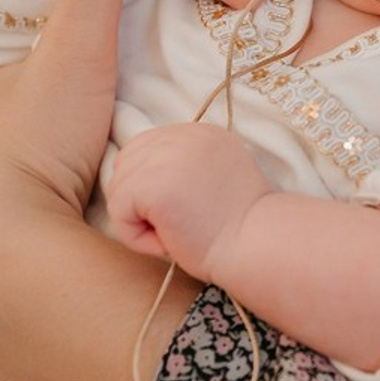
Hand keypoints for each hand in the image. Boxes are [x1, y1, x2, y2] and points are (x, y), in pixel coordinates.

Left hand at [106, 122, 272, 280]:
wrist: (260, 247)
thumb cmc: (242, 229)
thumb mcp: (218, 180)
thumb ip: (188, 167)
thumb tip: (146, 177)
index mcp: (202, 133)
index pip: (147, 147)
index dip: (151, 183)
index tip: (184, 210)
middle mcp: (184, 135)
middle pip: (127, 161)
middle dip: (139, 199)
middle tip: (176, 226)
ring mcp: (168, 156)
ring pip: (119, 186)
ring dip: (138, 219)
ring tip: (174, 234)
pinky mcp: (154, 184)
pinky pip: (119, 210)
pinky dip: (135, 235)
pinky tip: (167, 242)